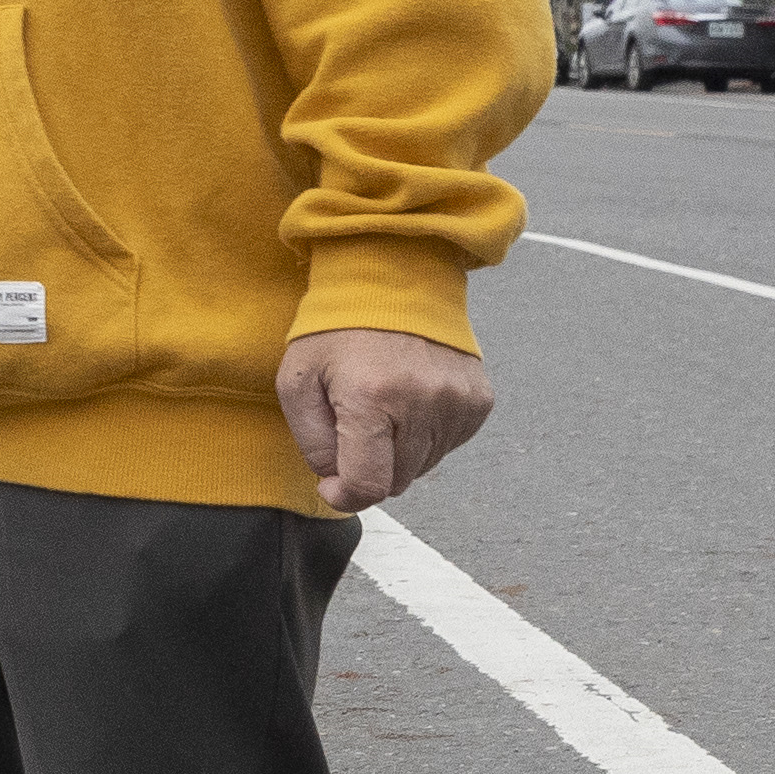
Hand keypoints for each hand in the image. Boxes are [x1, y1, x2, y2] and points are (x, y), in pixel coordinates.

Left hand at [276, 328, 491, 512]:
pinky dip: (424, 436)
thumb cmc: (336, 330)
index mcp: (373, 398)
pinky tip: (408, 401)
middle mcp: (423, 402)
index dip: (346, 495)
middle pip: (396, 481)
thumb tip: (339, 484)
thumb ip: (311, 443)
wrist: (394, 278)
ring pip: (423, 467)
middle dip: (369, 468)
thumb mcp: (296, 381)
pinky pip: (447, 446)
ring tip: (381, 406)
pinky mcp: (479, 400)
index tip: (332, 485)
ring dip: (397, 452)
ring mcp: (457, 401)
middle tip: (352, 428)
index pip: (369, 485)